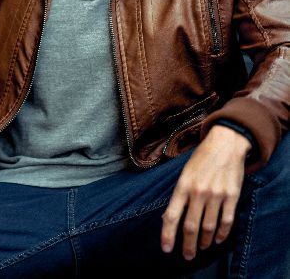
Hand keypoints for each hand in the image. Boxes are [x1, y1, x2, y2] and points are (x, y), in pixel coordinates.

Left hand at [161, 125, 250, 260]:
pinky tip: (217, 239)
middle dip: (188, 245)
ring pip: (209, 227)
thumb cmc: (202, 157)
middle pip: (191, 226)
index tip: (166, 249)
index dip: (167, 234)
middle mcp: (198, 192)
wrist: (226, 142)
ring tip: (201, 247)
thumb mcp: (185, 172)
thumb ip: (178, 194)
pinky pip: (227, 221)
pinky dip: (222, 234)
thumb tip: (167, 217)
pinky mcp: (232, 196)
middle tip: (187, 256)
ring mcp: (216, 195)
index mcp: (183, 185)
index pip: (172, 215)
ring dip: (204, 241)